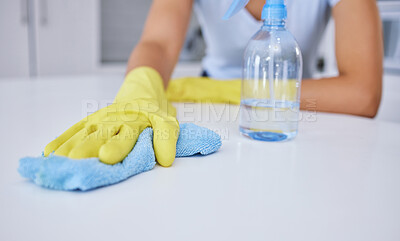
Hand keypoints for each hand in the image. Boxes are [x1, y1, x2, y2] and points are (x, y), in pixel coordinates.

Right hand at [44, 67, 178, 166]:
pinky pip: (75, 129)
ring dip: (70, 147)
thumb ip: (166, 139)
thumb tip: (166, 160)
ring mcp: (100, 120)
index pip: (125, 137)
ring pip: (83, 134)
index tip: (106, 157)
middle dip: (87, 148)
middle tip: (74, 160)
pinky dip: (62, 139)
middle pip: (99, 136)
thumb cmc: (154, 111)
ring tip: (55, 160)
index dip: (117, 147)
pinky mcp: (90, 120)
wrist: (142, 88)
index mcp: (134, 124)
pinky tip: (49, 151)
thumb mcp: (167, 122)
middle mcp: (114, 122)